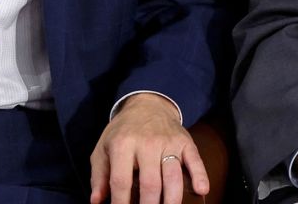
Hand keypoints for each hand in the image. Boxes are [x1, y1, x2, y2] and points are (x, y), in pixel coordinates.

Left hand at [89, 93, 207, 203]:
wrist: (147, 104)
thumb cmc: (123, 132)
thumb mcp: (104, 148)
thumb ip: (99, 176)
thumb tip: (96, 201)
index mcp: (122, 144)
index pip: (121, 181)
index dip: (120, 203)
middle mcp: (146, 143)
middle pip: (150, 183)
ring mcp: (168, 142)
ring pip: (172, 176)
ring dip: (172, 200)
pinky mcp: (185, 142)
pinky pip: (195, 159)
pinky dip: (200, 175)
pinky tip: (201, 190)